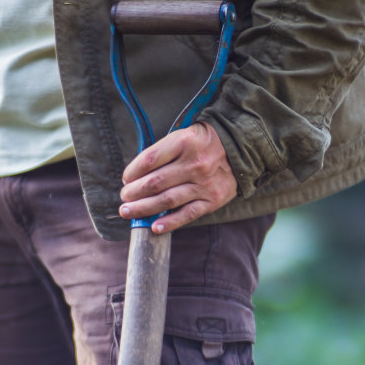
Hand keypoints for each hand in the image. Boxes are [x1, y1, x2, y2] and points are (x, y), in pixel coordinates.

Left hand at [119, 122, 236, 233]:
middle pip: (155, 183)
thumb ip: (162, 153)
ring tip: (128, 211)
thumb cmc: (202, 143)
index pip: (149, 160)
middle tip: (124, 197)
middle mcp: (194, 163)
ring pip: (166, 200)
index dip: (132, 172)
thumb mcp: (183, 136)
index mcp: (184, 142)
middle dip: (133, 192)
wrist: (241, 149)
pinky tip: (154, 227)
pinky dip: (169, 222)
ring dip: (143, 208)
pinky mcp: (212, 200)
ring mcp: (204, 183)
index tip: (126, 179)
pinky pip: (187, 214)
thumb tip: (134, 177)